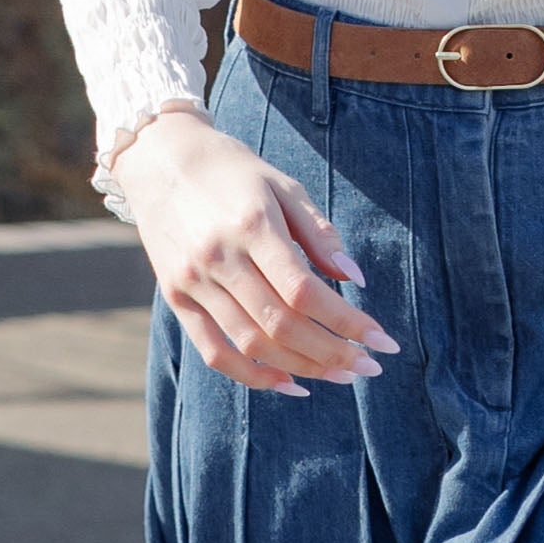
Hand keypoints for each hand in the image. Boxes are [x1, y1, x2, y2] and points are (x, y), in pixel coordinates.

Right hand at [117, 106, 389, 401]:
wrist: (160, 161)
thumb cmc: (232, 171)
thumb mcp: (282, 186)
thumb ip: (319, 233)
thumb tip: (355, 279)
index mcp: (252, 225)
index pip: (306, 291)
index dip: (348, 322)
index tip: (383, 341)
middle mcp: (219, 258)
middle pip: (282, 324)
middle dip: (333, 353)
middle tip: (368, 367)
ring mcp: (193, 282)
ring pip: (252, 344)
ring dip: (302, 367)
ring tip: (340, 376)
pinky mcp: (176, 299)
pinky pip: (214, 352)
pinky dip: (252, 375)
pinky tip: (289, 382)